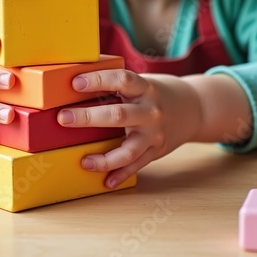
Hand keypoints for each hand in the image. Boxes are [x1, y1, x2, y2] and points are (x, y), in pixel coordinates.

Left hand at [56, 70, 204, 188]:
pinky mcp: (156, 151)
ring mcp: (154, 134)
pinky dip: (121, 174)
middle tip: (63, 118)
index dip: (99, 79)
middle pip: (118, 115)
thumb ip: (116, 82)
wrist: (193, 109)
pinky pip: (137, 166)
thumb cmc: (154, 93)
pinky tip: (106, 181)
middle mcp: (150, 111)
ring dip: (105, 158)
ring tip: (84, 161)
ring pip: (129, 149)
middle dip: (89, 117)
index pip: (122, 80)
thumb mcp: (141, 82)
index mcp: (144, 88)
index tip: (76, 82)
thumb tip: (76, 75)